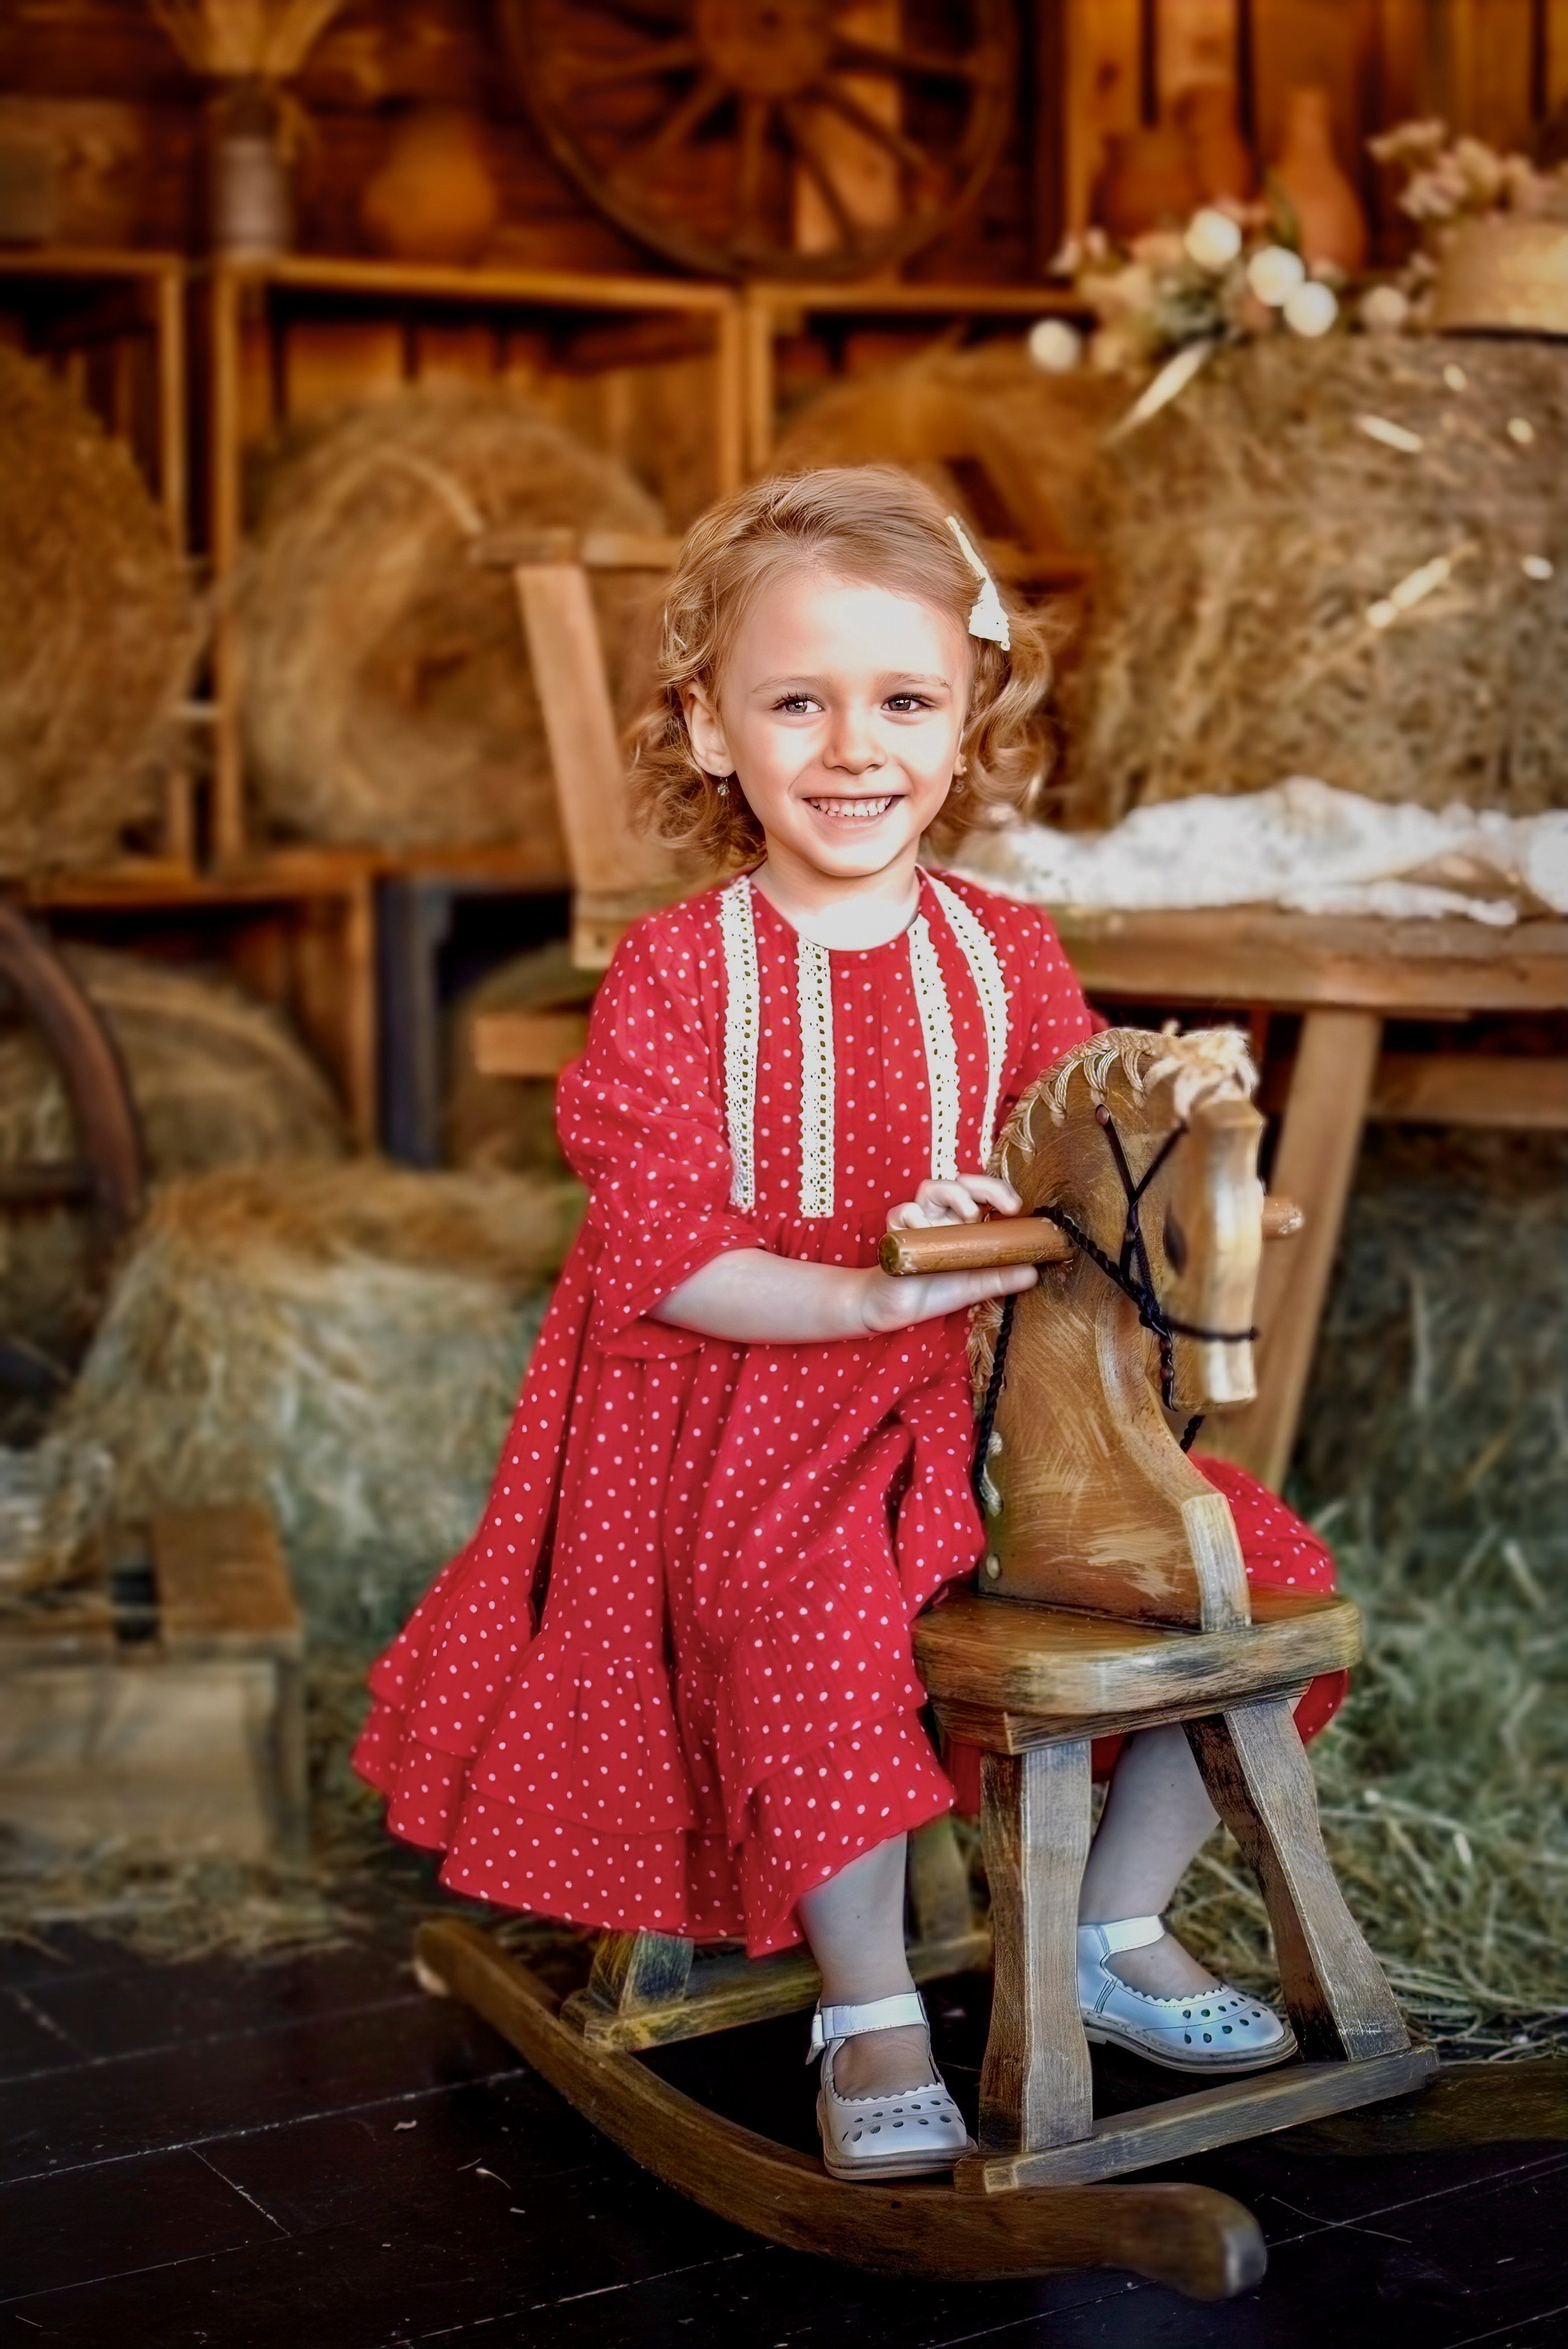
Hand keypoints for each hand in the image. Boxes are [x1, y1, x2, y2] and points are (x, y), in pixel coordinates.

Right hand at [859, 1171, 1033, 1333]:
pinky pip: (902, 1212)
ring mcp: (919, 1222)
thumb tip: (1034, 1272)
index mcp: (963, 1223)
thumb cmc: (937, 1289)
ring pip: (931, 1188)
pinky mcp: (897, 1234)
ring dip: (953, 1194)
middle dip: (983, 1186)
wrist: (898, 1308)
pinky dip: (914, 1216)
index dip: (999, 1192)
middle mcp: (942, 1217)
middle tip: (1005, 1207)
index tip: (1016, 1208)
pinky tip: (925, 1231)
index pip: (983, 1194)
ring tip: (969, 1217)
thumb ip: (1003, 1277)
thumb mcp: (977, 1285)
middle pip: (959, 1183)